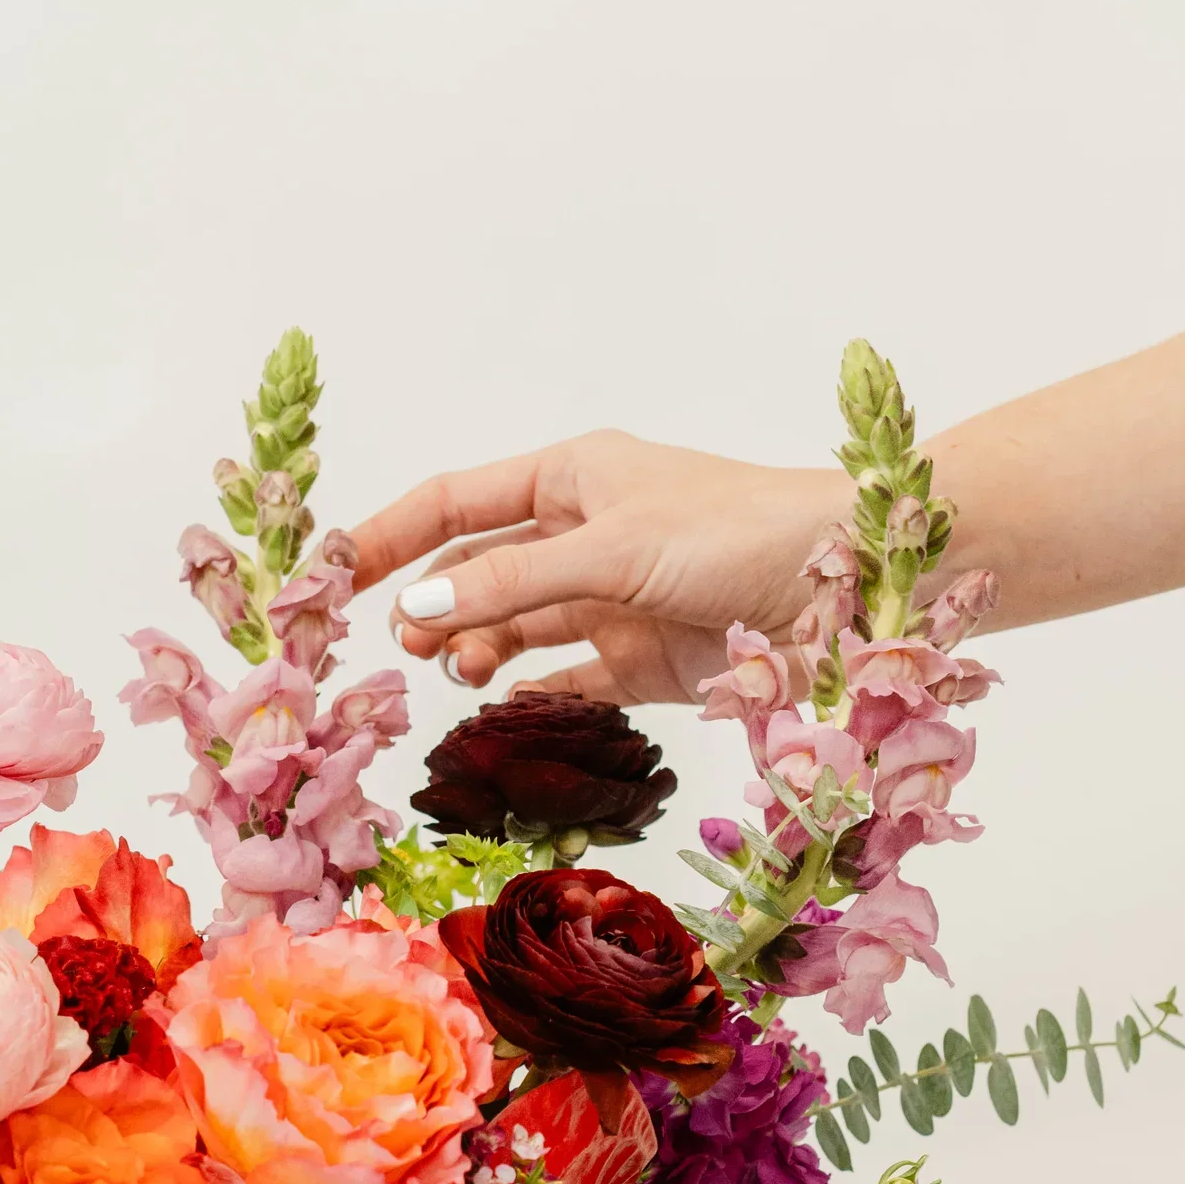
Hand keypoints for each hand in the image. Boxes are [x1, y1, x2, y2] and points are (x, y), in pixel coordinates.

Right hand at [348, 430, 847, 702]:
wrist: (854, 582)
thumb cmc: (739, 530)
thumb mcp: (612, 548)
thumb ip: (510, 583)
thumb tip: (413, 612)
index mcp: (574, 476)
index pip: (453, 501)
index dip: (388, 534)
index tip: (330, 573)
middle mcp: (585, 533)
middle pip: (475, 569)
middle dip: (429, 602)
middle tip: (396, 646)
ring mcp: (612, 599)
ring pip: (513, 627)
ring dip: (475, 649)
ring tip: (455, 673)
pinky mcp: (643, 661)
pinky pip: (564, 680)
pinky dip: (528, 695)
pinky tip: (497, 708)